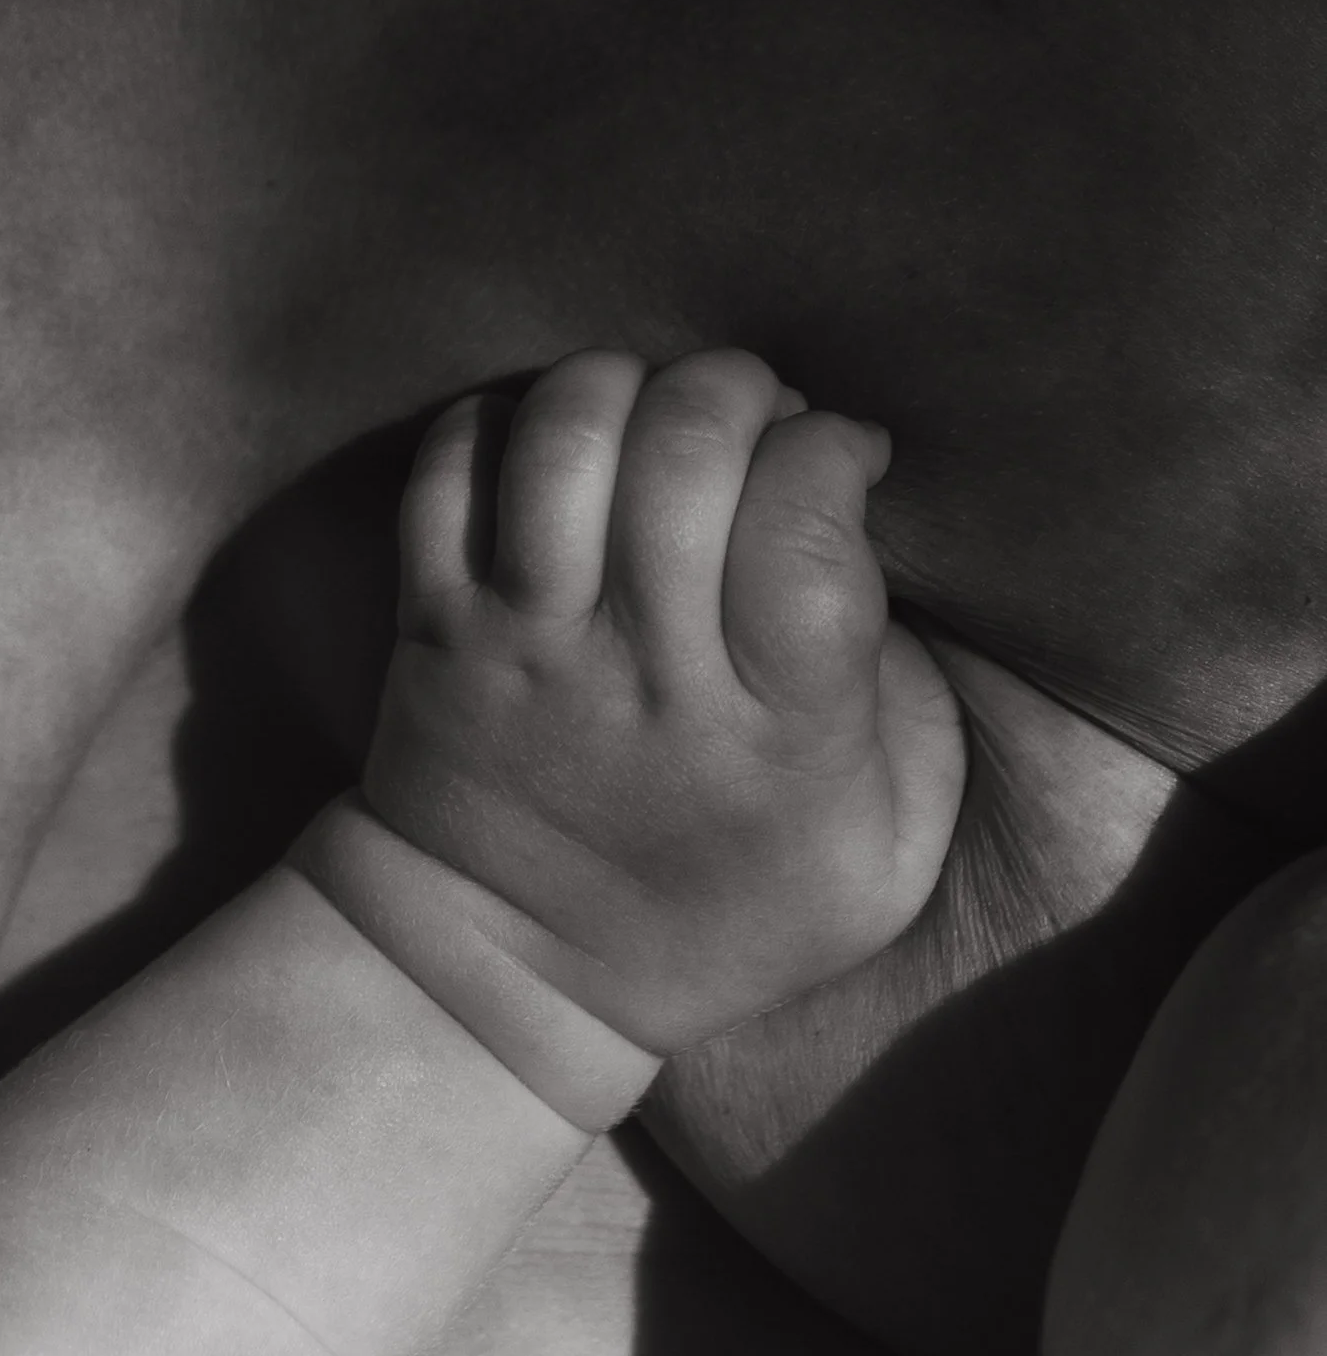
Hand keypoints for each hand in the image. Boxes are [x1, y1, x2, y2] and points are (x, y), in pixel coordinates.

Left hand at [361, 347, 965, 1056]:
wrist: (513, 972)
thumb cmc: (729, 910)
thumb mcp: (890, 855)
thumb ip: (922, 705)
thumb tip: (871, 533)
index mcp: (776, 736)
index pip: (804, 530)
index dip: (829, 452)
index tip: (841, 456)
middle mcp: (643, 678)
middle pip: (683, 459)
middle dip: (736, 390)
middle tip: (757, 409)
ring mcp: (524, 646)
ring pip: (561, 443)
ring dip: (620, 384)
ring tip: (653, 412)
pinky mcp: (432, 625)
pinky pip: (448, 471)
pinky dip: (501, 422)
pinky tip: (560, 450)